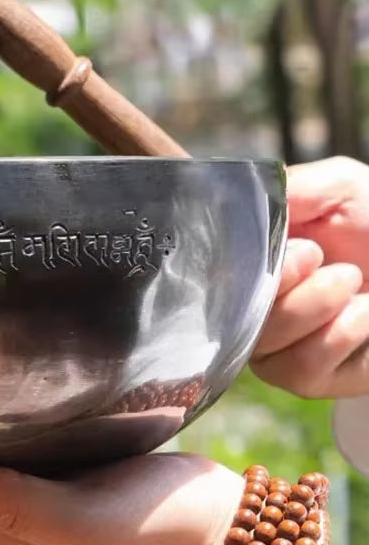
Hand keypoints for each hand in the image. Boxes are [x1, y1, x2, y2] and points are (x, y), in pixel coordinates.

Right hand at [251, 157, 368, 397]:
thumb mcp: (337, 188)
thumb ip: (290, 188)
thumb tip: (241, 198)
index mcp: (248, 258)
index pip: (213, 272)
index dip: (243, 264)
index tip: (299, 246)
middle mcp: (252, 304)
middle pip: (231, 314)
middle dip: (282, 286)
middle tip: (320, 256)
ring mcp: (276, 346)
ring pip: (264, 346)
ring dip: (313, 307)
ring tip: (351, 279)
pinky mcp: (310, 379)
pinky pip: (299, 370)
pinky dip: (337, 336)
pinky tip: (364, 312)